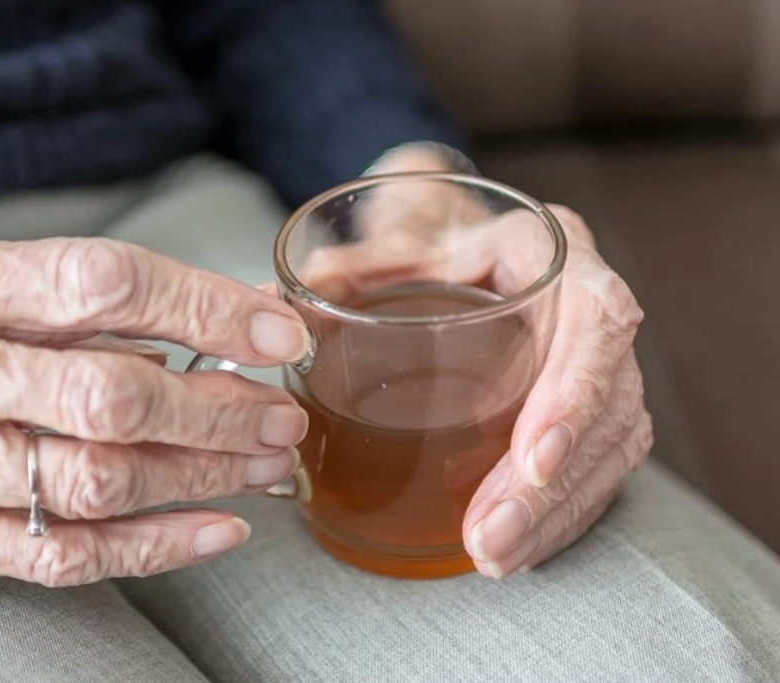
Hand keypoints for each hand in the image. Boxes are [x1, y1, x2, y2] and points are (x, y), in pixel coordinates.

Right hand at [0, 235, 311, 584]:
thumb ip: (30, 298)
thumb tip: (169, 325)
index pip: (101, 282)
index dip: (205, 304)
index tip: (273, 329)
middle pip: (115, 391)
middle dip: (220, 405)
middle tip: (281, 411)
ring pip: (101, 477)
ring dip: (204, 473)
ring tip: (264, 463)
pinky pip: (59, 552)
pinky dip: (153, 545)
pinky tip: (215, 530)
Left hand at [300, 145, 651, 577]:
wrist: (459, 236)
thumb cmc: (431, 237)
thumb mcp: (394, 239)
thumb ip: (347, 267)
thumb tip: (270, 301)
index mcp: (554, 250)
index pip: (596, 320)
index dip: (573, 395)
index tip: (532, 459)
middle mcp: (590, 304)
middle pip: (607, 402)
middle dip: (551, 485)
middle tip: (491, 538)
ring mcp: (598, 358)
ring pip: (611, 446)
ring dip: (555, 512)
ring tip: (494, 558)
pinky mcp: (591, 404)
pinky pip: (599, 466)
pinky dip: (562, 515)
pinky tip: (519, 550)